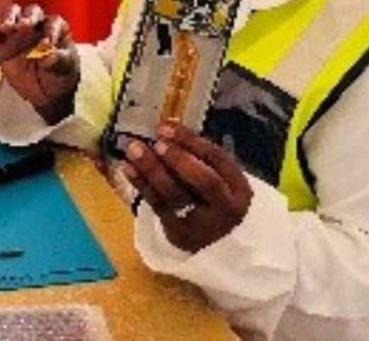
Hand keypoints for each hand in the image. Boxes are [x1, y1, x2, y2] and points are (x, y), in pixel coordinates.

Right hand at [0, 4, 79, 123]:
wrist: (45, 94)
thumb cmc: (60, 76)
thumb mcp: (65, 70)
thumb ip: (58, 60)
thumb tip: (48, 54)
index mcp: (56, 29)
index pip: (53, 23)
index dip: (51, 30)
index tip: (48, 43)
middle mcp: (38, 27)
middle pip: (31, 12)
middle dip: (27, 17)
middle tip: (23, 26)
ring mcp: (19, 34)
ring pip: (12, 16)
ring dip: (8, 19)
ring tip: (5, 28)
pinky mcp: (4, 45)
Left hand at [120, 124, 252, 252]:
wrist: (215, 242)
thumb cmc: (214, 198)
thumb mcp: (220, 178)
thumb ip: (200, 156)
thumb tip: (167, 129)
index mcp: (240, 189)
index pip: (218, 159)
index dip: (192, 141)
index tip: (167, 127)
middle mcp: (225, 208)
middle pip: (203, 181)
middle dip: (178, 158)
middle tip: (156, 142)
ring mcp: (201, 225)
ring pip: (175, 194)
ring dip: (152, 169)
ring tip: (134, 150)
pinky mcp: (178, 234)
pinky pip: (157, 205)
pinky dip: (141, 184)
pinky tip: (128, 168)